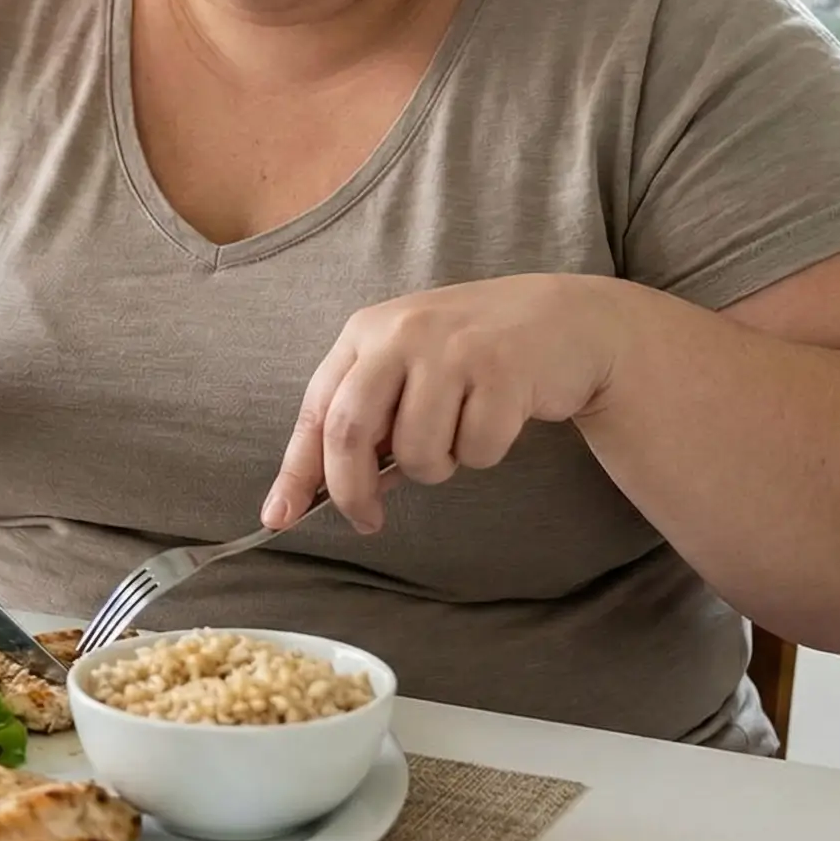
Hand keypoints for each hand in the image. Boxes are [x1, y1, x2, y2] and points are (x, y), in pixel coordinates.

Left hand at [266, 276, 627, 533]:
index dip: (296, 470)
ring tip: (459, 433)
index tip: (278, 517)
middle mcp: (401, 333)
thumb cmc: (471, 354)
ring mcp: (452, 350)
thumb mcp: (409, 370)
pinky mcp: (502, 370)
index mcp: (365, 332)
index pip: (316, 411)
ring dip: (437, 467)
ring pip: (418, 452)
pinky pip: (475, 450)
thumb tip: (331, 489)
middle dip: (352, 492)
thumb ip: (371, 421)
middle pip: (349, 432)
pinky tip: (500, 416)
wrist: (561, 320)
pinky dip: (484, 452)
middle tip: (367, 520)